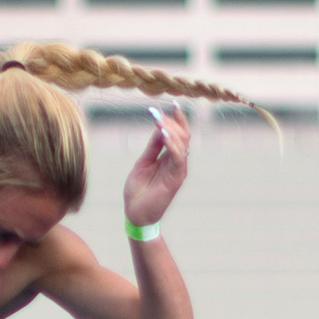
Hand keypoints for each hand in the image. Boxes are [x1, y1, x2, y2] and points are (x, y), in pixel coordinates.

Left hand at [123, 109, 191, 228]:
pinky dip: (172, 145)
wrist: (135, 214)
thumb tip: (160, 127)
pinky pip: (177, 158)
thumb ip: (153, 147)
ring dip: (171, 130)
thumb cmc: (138, 191)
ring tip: (159, 120)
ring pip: (182, 144)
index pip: (178, 134)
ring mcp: (178, 170)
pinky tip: (164, 134)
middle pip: (183, 135)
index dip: (177, 119)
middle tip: (157, 113)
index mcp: (169, 157)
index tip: (172, 104)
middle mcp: (177, 162)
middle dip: (172, 121)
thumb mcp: (143, 163)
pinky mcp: (175, 179)